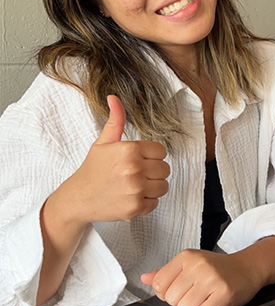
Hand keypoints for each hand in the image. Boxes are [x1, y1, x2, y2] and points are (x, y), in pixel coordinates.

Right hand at [49, 95, 169, 224]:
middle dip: (153, 171)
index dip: (152, 155)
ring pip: (163, 186)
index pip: (161, 151)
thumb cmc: (93, 169)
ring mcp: (135, 190)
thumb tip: (113, 97)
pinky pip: (155, 202)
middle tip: (136, 173)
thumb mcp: (103, 142)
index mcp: (129, 150)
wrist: (78, 198)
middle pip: (165, 169)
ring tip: (135, 185)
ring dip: (152, 187)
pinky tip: (131, 196)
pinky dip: (146, 201)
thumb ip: (115, 121)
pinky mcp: (135, 208)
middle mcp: (133, 169)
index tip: (139, 159)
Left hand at [141, 249, 263, 305]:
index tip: (179, 290)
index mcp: (186, 257)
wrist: (248, 267)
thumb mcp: (190, 264)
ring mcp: (211, 278)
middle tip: (197, 294)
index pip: (159, 284)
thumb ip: (166, 273)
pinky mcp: (224, 292)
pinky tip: (214, 303)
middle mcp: (197, 265)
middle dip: (182, 302)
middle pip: (171, 300)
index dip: (167, 294)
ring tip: (205, 298)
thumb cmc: (218, 268)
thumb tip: (145, 279)